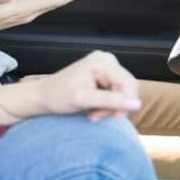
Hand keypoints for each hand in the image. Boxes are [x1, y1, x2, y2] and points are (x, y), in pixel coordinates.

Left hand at [0, 51, 140, 125]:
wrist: (43, 96)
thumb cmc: (58, 96)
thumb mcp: (84, 100)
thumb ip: (111, 101)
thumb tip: (137, 104)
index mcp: (101, 61)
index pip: (129, 83)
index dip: (126, 103)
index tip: (115, 119)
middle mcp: (106, 59)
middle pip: (127, 88)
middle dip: (116, 106)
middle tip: (97, 117)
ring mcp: (105, 66)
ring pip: (123, 93)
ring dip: (110, 108)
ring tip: (93, 115)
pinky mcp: (104, 75)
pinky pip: (116, 93)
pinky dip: (107, 105)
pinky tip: (94, 110)